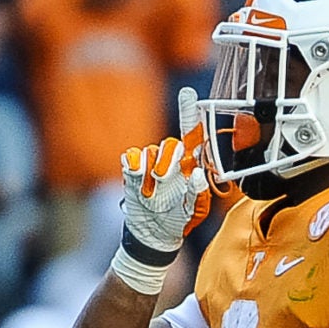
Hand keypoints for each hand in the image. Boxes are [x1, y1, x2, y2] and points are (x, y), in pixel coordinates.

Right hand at [119, 116, 207, 257]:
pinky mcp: (132, 170)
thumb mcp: (193, 211)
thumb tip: (196, 173)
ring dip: (151, 174)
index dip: (188, 111)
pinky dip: (133, 169)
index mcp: (189, 164)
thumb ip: (197, 192)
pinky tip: (138, 184)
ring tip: (152, 195)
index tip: (187, 93)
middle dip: (168, 163)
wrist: (152, 234)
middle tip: (163, 183)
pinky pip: (131, 158)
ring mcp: (150, 163)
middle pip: (170, 144)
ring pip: (150, 152)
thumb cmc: (177, 220)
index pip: (191, 134)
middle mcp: (171, 159)